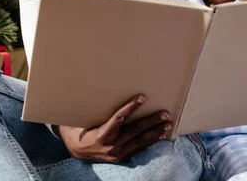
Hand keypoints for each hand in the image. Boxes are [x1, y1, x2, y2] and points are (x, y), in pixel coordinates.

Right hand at [56, 95, 171, 162]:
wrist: (78, 150)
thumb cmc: (84, 128)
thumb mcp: (88, 118)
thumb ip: (99, 108)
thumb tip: (105, 87)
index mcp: (102, 133)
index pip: (119, 117)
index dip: (131, 107)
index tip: (142, 97)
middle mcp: (111, 145)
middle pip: (135, 130)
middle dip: (151, 121)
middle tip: (164, 113)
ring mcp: (118, 153)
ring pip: (140, 141)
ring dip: (155, 132)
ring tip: (168, 124)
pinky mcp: (122, 158)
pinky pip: (139, 148)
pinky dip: (151, 142)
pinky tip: (160, 136)